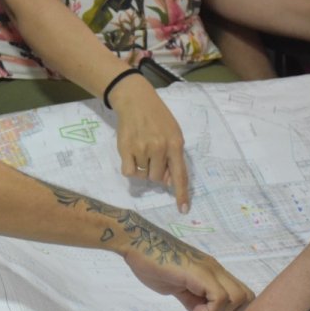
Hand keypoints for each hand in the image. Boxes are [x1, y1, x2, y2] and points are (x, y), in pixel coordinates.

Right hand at [108, 75, 190, 211]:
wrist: (135, 101)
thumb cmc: (157, 118)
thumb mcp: (173, 133)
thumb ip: (173, 156)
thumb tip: (168, 182)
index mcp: (175, 144)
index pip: (180, 174)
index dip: (181, 194)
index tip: (183, 210)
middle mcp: (159, 147)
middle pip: (157, 177)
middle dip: (155, 171)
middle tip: (152, 156)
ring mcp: (142, 148)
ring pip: (143, 175)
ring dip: (142, 167)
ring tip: (141, 149)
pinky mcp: (126, 149)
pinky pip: (129, 172)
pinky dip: (131, 168)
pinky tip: (131, 155)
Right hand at [122, 236, 252, 310]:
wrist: (138, 243)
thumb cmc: (153, 263)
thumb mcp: (180, 286)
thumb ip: (194, 296)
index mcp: (214, 272)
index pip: (242, 294)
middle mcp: (217, 270)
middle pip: (247, 297)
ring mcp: (210, 270)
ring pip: (239, 298)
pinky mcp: (200, 273)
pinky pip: (220, 298)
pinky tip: (192, 309)